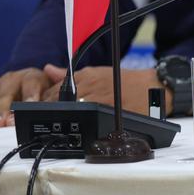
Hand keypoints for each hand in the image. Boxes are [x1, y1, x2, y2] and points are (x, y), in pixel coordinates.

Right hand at [0, 67, 60, 127]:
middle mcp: (11, 80)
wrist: (27, 79)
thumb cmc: (41, 87)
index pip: (31, 85)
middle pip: (7, 95)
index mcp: (31, 76)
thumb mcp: (52, 86)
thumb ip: (59, 87)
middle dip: (4, 110)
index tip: (28, 107)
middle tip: (3, 123)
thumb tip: (66, 87)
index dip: (29, 97)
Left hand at [41, 65, 170, 114]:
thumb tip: (48, 69)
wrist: (150, 88)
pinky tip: (78, 124)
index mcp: (86, 75)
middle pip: (58, 100)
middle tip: (48, 116)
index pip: (54, 88)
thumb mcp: (97, 72)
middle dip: (49, 108)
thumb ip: (70, 74)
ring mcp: (97, 100)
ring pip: (69, 109)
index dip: (45, 98)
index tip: (43, 105)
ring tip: (62, 120)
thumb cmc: (123, 81)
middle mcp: (90, 85)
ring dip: (62, 116)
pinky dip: (79, 122)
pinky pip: (85, 119)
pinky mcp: (106, 112)